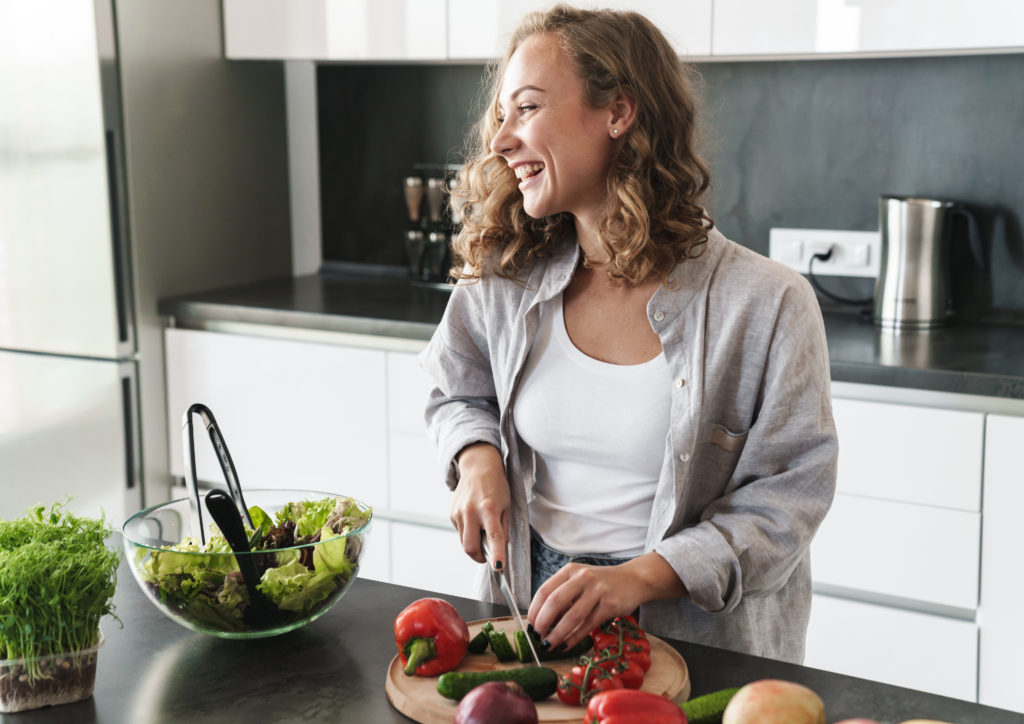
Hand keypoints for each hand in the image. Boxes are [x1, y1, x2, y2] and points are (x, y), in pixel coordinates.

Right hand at [450, 443, 509, 569]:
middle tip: (488, 556)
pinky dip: (468, 533)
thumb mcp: (507, 506)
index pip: (494, 537)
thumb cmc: (496, 486)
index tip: (498, 567)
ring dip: (474, 544)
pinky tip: (474, 520)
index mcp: (489, 508)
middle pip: (470, 547)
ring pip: (464, 542)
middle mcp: (471, 511)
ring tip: (482, 528)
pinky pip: (460, 532)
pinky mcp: (452, 514)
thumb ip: (504, 529)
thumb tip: (500, 550)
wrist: (478, 467)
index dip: (496, 554)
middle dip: (479, 557)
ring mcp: (459, 513)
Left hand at [527, 552, 687, 651]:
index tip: (530, 626)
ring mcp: (598, 590)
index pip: (545, 591)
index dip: (534, 610)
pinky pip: (587, 625)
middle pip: (555, 602)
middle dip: (542, 623)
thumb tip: (542, 621)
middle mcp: (582, 577)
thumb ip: (563, 597)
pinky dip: (574, 638)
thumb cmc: (602, 583)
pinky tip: (566, 645)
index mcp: (570, 570)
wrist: (634, 579)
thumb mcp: (579, 582)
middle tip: (537, 637)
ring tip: (548, 645)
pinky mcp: (610, 604)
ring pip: (572, 616)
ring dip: (557, 634)